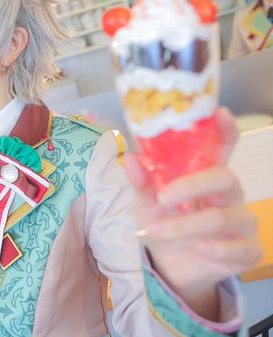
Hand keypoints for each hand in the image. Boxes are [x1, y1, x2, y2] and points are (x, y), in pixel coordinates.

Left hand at [125, 108, 261, 318]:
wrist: (170, 264)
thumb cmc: (163, 222)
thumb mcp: (147, 201)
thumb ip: (142, 182)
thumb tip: (131, 158)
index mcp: (206, 174)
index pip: (222, 147)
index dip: (224, 130)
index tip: (219, 113)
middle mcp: (229, 194)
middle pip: (224, 177)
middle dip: (191, 186)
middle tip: (162, 198)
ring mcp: (241, 221)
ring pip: (221, 218)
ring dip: (184, 226)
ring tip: (156, 231)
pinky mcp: (247, 249)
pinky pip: (236, 248)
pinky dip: (212, 249)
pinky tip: (196, 249)